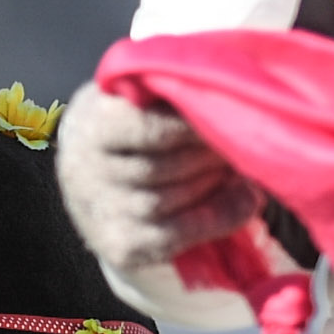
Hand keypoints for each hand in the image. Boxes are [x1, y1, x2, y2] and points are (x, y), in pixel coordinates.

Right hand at [54, 81, 260, 277]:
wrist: (88, 180)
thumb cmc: (129, 127)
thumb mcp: (133, 96)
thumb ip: (168, 89)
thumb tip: (226, 98)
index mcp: (92, 121)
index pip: (150, 128)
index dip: (194, 124)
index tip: (225, 113)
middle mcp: (86, 169)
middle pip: (171, 165)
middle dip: (214, 154)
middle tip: (242, 140)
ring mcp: (100, 211)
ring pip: (178, 199)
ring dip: (221, 184)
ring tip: (242, 166)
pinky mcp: (117, 244)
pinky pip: (181, 234)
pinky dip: (223, 218)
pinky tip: (246, 202)